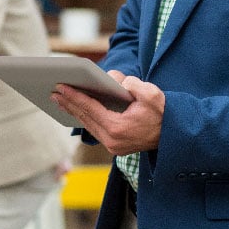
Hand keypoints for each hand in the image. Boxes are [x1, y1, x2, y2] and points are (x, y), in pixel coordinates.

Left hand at [51, 70, 165, 155]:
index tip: (60, 86)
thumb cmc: (164, 113)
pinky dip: (85, 118)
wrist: (175, 135)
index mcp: (118, 128)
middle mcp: (112, 141)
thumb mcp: (152, 94)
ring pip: (88, 125)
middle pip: (85, 118)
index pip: (90, 109)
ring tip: (60, 99)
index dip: (74, 96)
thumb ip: (132, 84)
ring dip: (74, 111)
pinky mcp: (115, 147)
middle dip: (69, 103)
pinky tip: (76, 109)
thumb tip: (114, 81)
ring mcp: (113, 146)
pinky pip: (95, 129)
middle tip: (53, 91)